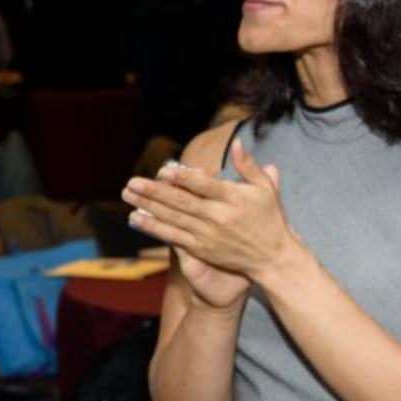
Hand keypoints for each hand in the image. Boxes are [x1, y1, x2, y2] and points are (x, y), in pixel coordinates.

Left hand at [123, 142, 292, 302]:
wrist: (272, 258)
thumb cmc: (269, 218)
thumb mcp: (265, 188)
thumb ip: (248, 165)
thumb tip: (236, 143)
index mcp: (233, 198)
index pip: (204, 185)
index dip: (183, 178)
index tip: (164, 170)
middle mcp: (219, 217)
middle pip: (182, 202)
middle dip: (155, 192)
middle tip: (132, 182)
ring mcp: (208, 234)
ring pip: (174, 218)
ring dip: (148, 207)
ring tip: (128, 195)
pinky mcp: (202, 249)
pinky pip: (174, 236)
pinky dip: (155, 227)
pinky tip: (137, 218)